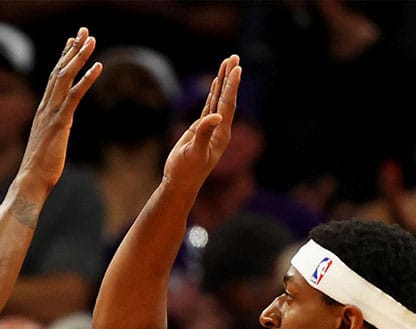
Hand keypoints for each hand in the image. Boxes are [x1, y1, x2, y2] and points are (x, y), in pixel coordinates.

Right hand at [17, 28, 101, 193]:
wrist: (30, 182)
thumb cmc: (39, 168)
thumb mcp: (48, 143)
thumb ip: (52, 130)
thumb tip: (57, 128)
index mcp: (43, 111)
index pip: (53, 79)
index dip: (63, 59)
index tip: (71, 42)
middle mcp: (45, 107)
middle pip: (59, 71)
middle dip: (72, 50)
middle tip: (83, 31)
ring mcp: (51, 114)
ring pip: (65, 78)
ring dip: (79, 57)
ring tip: (91, 40)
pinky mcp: (60, 123)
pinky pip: (74, 96)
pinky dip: (87, 79)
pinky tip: (98, 66)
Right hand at [163, 55, 241, 193]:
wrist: (179, 183)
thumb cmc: (186, 171)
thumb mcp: (194, 153)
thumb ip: (204, 134)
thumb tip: (215, 116)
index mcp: (221, 134)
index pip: (228, 105)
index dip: (232, 86)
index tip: (236, 68)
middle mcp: (220, 129)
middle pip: (227, 98)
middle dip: (230, 77)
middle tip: (234, 57)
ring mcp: (211, 128)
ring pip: (218, 99)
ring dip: (223, 81)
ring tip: (227, 63)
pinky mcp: (201, 129)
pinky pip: (210, 105)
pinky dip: (213, 92)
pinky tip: (216, 82)